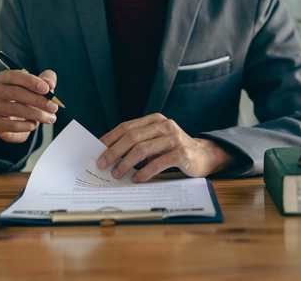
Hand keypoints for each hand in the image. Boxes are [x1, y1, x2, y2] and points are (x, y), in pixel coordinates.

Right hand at [0, 69, 58, 143]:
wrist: (16, 120)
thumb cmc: (27, 99)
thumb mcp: (39, 87)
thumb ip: (46, 80)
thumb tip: (50, 84)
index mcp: (4, 77)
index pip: (16, 76)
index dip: (32, 82)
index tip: (46, 89)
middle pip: (16, 93)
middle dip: (38, 100)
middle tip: (53, 107)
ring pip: (16, 110)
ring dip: (37, 115)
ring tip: (50, 118)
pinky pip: (13, 125)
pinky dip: (28, 125)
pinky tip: (35, 124)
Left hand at [96, 113, 234, 182]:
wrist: (203, 156)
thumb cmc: (173, 150)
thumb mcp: (155, 142)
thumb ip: (137, 143)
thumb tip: (109, 155)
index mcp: (154, 120)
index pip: (126, 127)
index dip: (110, 138)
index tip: (97, 151)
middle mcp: (164, 125)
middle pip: (132, 137)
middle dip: (114, 152)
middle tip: (103, 164)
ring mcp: (174, 138)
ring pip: (142, 149)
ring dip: (126, 163)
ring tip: (117, 174)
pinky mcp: (182, 153)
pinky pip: (157, 163)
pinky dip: (144, 173)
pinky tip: (136, 179)